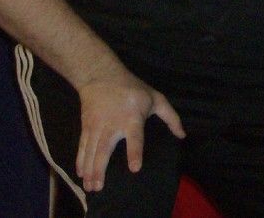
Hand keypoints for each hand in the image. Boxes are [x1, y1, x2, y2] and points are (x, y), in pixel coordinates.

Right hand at [75, 70, 184, 190]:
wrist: (100, 75)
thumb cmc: (131, 88)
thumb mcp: (155, 97)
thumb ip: (170, 116)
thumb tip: (182, 135)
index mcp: (132, 118)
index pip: (135, 137)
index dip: (134, 152)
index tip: (134, 168)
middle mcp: (113, 124)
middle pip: (105, 149)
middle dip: (100, 169)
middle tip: (99, 187)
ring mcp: (97, 126)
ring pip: (91, 150)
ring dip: (89, 170)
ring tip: (89, 188)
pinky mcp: (86, 126)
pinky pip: (83, 146)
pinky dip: (80, 160)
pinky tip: (80, 174)